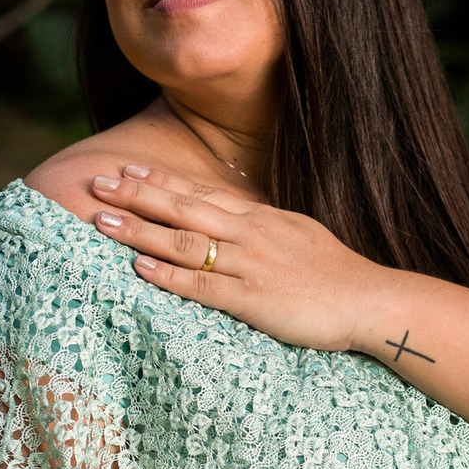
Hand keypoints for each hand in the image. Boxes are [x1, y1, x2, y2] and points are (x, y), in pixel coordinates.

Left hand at [89, 165, 384, 353]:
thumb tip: (237, 225)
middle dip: (137, 194)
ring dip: (140, 231)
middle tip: (96, 182)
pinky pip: (203, 285)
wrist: (372, 300)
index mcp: (261, 218)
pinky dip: (168, 276)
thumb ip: (264, 230)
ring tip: (102, 220)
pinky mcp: (254, 299)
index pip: (201, 192)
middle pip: (184, 208)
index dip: (160, 180)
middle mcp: (251, 233)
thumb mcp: (298, 238)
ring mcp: (251, 264)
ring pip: (185, 243)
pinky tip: (139, 268)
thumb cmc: (336, 276)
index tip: (125, 168)